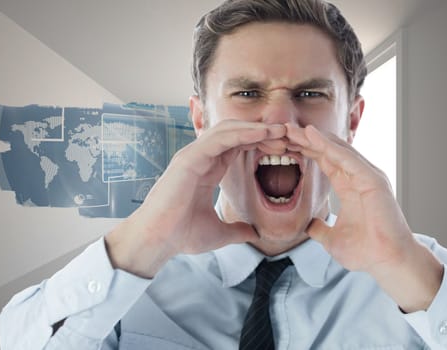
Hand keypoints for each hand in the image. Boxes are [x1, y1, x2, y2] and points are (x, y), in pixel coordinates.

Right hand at [106, 120, 286, 277]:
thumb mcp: (219, 232)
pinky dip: (242, 133)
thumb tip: (254, 234)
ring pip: (229, 130)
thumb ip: (237, 230)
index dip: (262, 144)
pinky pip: (220, 138)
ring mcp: (194, 155)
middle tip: (288, 136)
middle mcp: (202, 157)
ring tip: (280, 131)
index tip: (285, 149)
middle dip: (263, 133)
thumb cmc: (181, 235)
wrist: (158, 241)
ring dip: (256, 129)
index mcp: (209, 169)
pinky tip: (262, 134)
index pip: (239, 146)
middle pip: (237, 134)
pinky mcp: (189, 158)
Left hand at [286, 124, 442, 311]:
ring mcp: (367, 176)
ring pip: (337, 150)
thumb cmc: (366, 251)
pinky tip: (313, 136)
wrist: (387, 263)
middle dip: (306, 139)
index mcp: (348, 186)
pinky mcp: (373, 180)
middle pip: (328, 150)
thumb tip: (309, 226)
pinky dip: (329, 146)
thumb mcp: (332, 239)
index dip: (305, 150)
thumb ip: (320, 229)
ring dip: (314, 138)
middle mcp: (358, 177)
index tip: (285, 142)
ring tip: (293, 128)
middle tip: (284, 129)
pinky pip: (347, 158)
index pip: (324, 160)